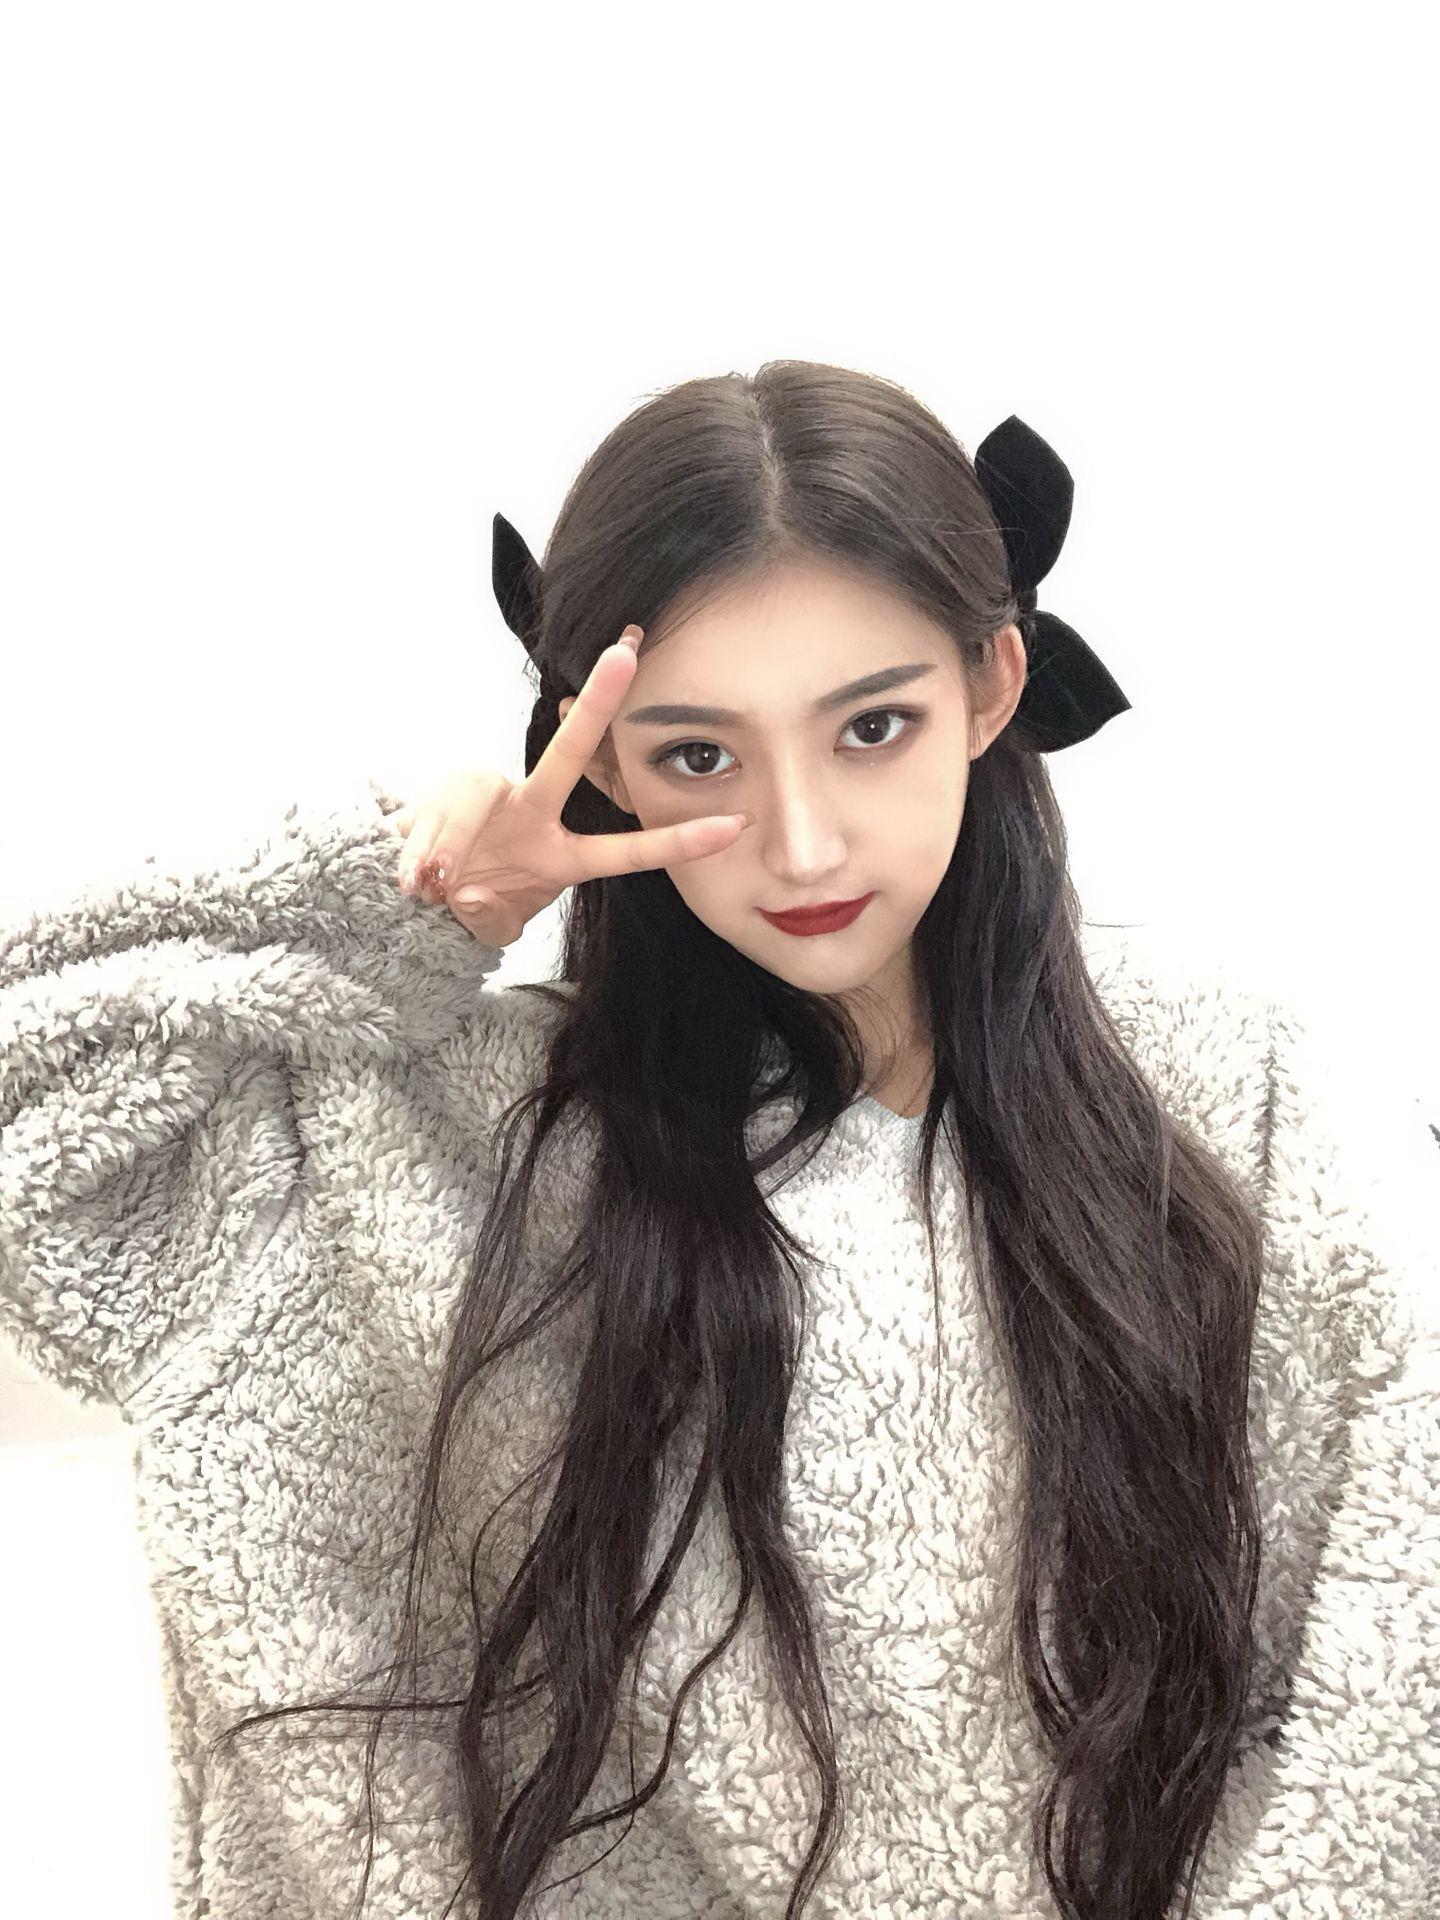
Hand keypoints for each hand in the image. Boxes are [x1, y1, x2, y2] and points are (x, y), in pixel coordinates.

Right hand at [392, 625, 751, 947]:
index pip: (626, 848)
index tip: (731, 826)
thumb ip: (486, 917)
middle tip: (625, 654)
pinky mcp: (444, 787)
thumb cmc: (471, 899)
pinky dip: (420, 852)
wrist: (414, 886)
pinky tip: (415, 876)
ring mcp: (489, 793)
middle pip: (569, 752)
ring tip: (428, 885)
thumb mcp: (488, 922)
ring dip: (448, 846)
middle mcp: (533, 809)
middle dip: (598, 703)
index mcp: (561, 853)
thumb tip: (466, 889)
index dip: (677, 840)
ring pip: (472, 801)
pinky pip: (433, 816)